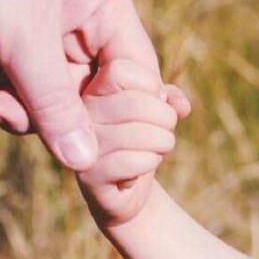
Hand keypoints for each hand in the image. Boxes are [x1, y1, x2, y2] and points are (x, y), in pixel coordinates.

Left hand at [0, 0, 162, 170]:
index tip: (89, 150)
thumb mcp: (22, 40)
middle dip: (40, 116)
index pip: (133, 80)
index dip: (116, 119)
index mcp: (105, 12)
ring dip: (0, 109)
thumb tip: (85, 162)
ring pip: (35, 97)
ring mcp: (34, 32)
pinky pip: (0, 85)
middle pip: (81, 98)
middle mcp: (77, 24)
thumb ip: (55, 106)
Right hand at [74, 59, 189, 226]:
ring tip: (157, 149)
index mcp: (92, 88)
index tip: (155, 99)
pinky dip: (149, 163)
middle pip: (135, 103)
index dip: (150, 84)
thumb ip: (168, 97)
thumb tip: (180, 106)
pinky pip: (130, 162)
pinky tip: (143, 167)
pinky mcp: (88, 174)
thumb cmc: (143, 138)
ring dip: (162, 143)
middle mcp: (80, 113)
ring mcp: (78, 144)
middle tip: (165, 130)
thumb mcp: (157, 109)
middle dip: (165, 118)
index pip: (121, 70)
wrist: (128, 188)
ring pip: (137, 133)